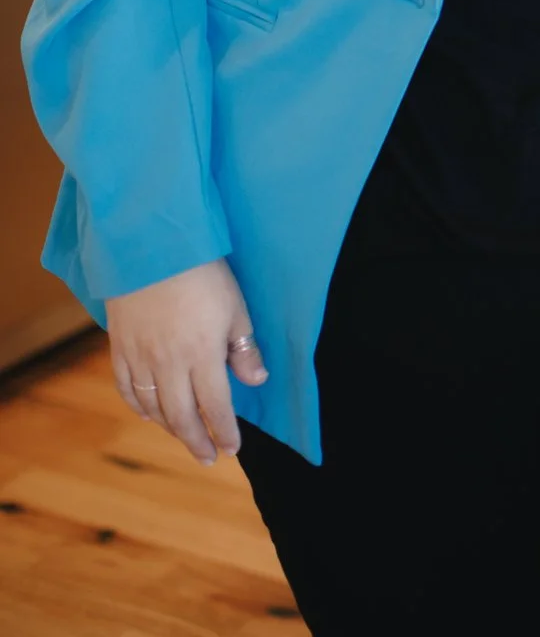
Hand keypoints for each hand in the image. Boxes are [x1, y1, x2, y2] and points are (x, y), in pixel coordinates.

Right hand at [106, 258, 267, 465]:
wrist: (151, 244)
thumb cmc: (202, 272)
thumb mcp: (235, 306)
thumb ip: (244, 347)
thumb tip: (256, 382)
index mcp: (202, 356)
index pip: (216, 407)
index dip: (224, 432)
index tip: (232, 449)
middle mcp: (169, 365)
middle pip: (182, 417)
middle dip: (197, 441)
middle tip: (207, 458)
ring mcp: (140, 357)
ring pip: (153, 407)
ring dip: (170, 428)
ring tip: (184, 437)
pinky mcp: (119, 347)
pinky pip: (126, 388)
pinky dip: (137, 406)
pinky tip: (148, 414)